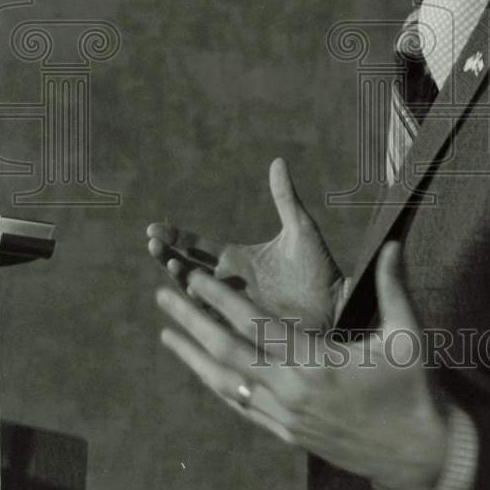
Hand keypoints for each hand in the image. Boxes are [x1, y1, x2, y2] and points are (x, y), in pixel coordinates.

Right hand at [147, 157, 342, 330]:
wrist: (337, 306)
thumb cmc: (320, 270)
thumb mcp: (300, 229)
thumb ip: (285, 198)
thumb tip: (278, 161)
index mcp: (238, 260)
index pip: (197, 248)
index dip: (175, 238)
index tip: (154, 229)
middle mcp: (230, 284)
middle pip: (187, 269)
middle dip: (166, 256)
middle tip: (152, 243)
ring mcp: (234, 307)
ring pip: (194, 295)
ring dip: (179, 279)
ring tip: (169, 263)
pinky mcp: (243, 328)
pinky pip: (212, 322)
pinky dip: (196, 311)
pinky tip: (186, 300)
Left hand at [156, 241, 449, 489]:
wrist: (422, 454)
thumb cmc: (415, 390)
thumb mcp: (408, 335)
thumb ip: (393, 286)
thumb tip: (392, 241)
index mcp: (315, 365)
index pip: (255, 325)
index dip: (220, 299)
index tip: (193, 276)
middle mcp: (291, 393)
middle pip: (227, 353)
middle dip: (191, 322)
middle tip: (162, 294)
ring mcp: (286, 419)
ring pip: (227, 385)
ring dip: (193, 357)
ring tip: (166, 333)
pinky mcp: (289, 435)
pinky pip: (242, 409)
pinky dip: (218, 387)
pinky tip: (204, 374)